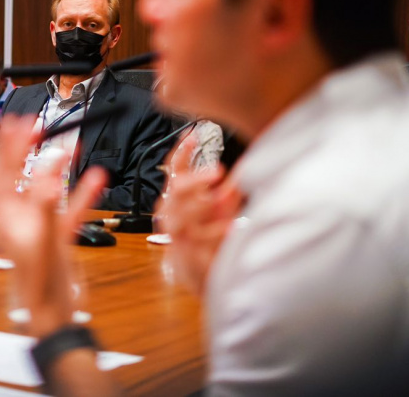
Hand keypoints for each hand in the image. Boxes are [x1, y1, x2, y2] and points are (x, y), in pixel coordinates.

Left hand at [0, 116, 107, 336]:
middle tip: (35, 126)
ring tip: (68, 144)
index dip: (7, 145)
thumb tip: (48, 170)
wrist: (53, 312)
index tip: (17, 123)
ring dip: (58, 166)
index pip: (1, 171)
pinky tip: (96, 178)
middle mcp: (20, 215)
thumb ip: (44, 203)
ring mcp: (39, 223)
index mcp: (6, 214)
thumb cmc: (37, 282)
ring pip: (47, 187)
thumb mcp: (41, 238)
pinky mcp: (56, 234)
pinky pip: (70, 207)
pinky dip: (82, 192)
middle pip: (20, 173)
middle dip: (26, 149)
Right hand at [156, 135, 242, 295]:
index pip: (174, 169)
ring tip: (223, 198)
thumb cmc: (208, 237)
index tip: (192, 134)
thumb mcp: (220, 210)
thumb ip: (227, 194)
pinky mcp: (183, 254)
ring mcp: (176, 233)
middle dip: (195, 180)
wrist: (200, 274)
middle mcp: (171, 212)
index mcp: (177, 197)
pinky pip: (195, 241)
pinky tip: (229, 226)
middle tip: (217, 171)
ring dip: (203, 205)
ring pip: (181, 216)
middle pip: (176, 190)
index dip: (181, 150)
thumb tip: (236, 180)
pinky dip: (213, 233)